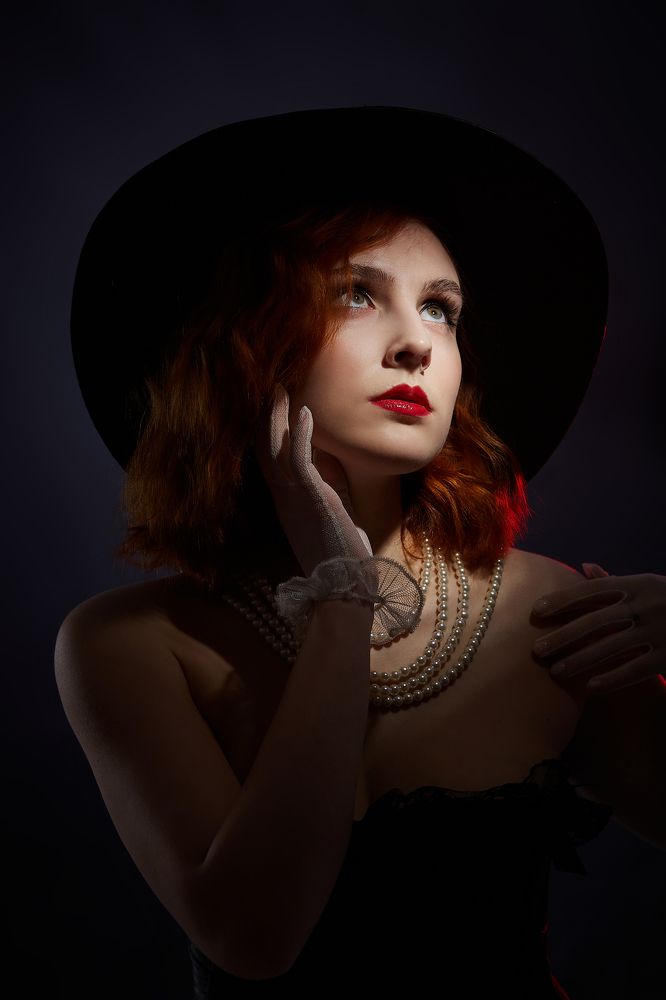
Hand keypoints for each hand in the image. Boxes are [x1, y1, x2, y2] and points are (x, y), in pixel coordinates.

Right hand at [252, 383, 373, 576]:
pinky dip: (299, 434)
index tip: (271, 402)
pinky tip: (306, 411)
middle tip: (268, 385)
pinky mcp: (311, 498)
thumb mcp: (329, 511)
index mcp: (285, 499)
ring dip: (276, 415)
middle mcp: (283, 495)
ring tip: (279, 387)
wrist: (343, 586)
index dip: (266, 427)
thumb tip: (328, 457)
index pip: (268, 456)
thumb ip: (324, 485)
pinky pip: (299, 460)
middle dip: (264, 414)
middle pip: (262, 446)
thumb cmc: (340, 551)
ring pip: (274, 448)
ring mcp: (293, 496)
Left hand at [531, 562, 664, 693]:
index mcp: (637, 584)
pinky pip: (636, 669)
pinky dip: (612, 678)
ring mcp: (659, 630)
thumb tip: (584, 567)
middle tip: (537, 650)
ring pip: (612, 647)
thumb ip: (615, 581)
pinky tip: (591, 687)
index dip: (563, 600)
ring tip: (557, 672)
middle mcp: (646, 605)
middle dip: (564, 636)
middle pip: (596, 621)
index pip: (592, 591)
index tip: (536, 611)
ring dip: (581, 660)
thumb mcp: (648, 585)